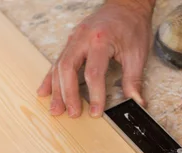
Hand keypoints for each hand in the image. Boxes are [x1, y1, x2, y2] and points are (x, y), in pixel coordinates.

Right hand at [37, 0, 152, 117]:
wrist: (126, 5)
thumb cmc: (132, 26)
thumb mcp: (137, 53)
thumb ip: (134, 79)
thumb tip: (137, 102)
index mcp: (101, 40)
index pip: (93, 72)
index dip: (94, 95)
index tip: (95, 112)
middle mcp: (83, 38)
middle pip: (68, 69)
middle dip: (68, 94)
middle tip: (72, 114)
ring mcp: (74, 39)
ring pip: (59, 66)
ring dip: (56, 90)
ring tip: (56, 109)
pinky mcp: (70, 42)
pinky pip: (57, 61)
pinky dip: (50, 78)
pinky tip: (44, 92)